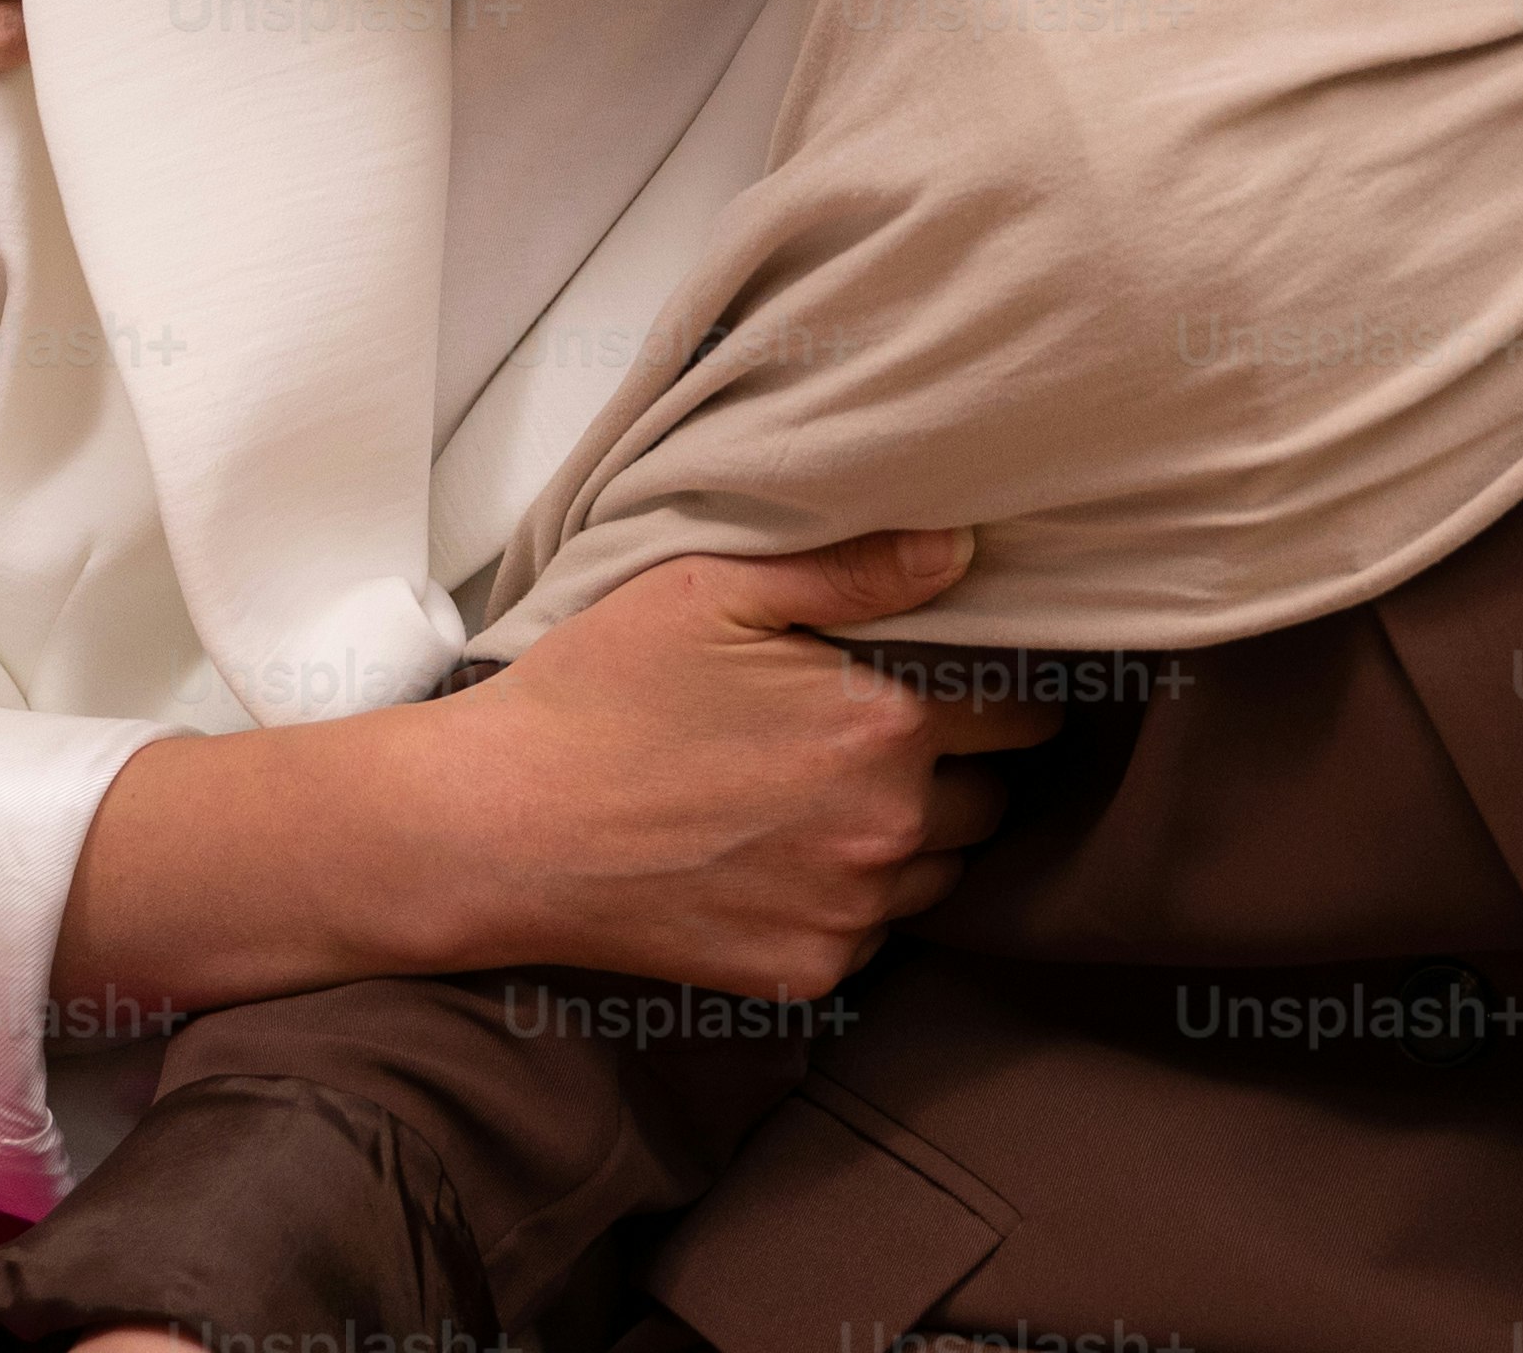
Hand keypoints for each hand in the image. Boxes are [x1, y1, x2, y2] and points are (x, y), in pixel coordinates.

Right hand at [411, 530, 1059, 999]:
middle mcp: (886, 830)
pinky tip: (789, 858)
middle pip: (994, 799)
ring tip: (832, 796)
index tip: (962, 680)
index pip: (1023, 714)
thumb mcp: (713, 589)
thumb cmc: (599, 694)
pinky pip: (875, 936)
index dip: (999, 690)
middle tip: (884, 734)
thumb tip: (964, 548)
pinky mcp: (804, 974)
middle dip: (962, 765)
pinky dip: (854, 901)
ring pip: (942, 874)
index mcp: (885, 726)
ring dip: (917, 838)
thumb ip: (855, 570)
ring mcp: (847, 914)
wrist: (499, 828)